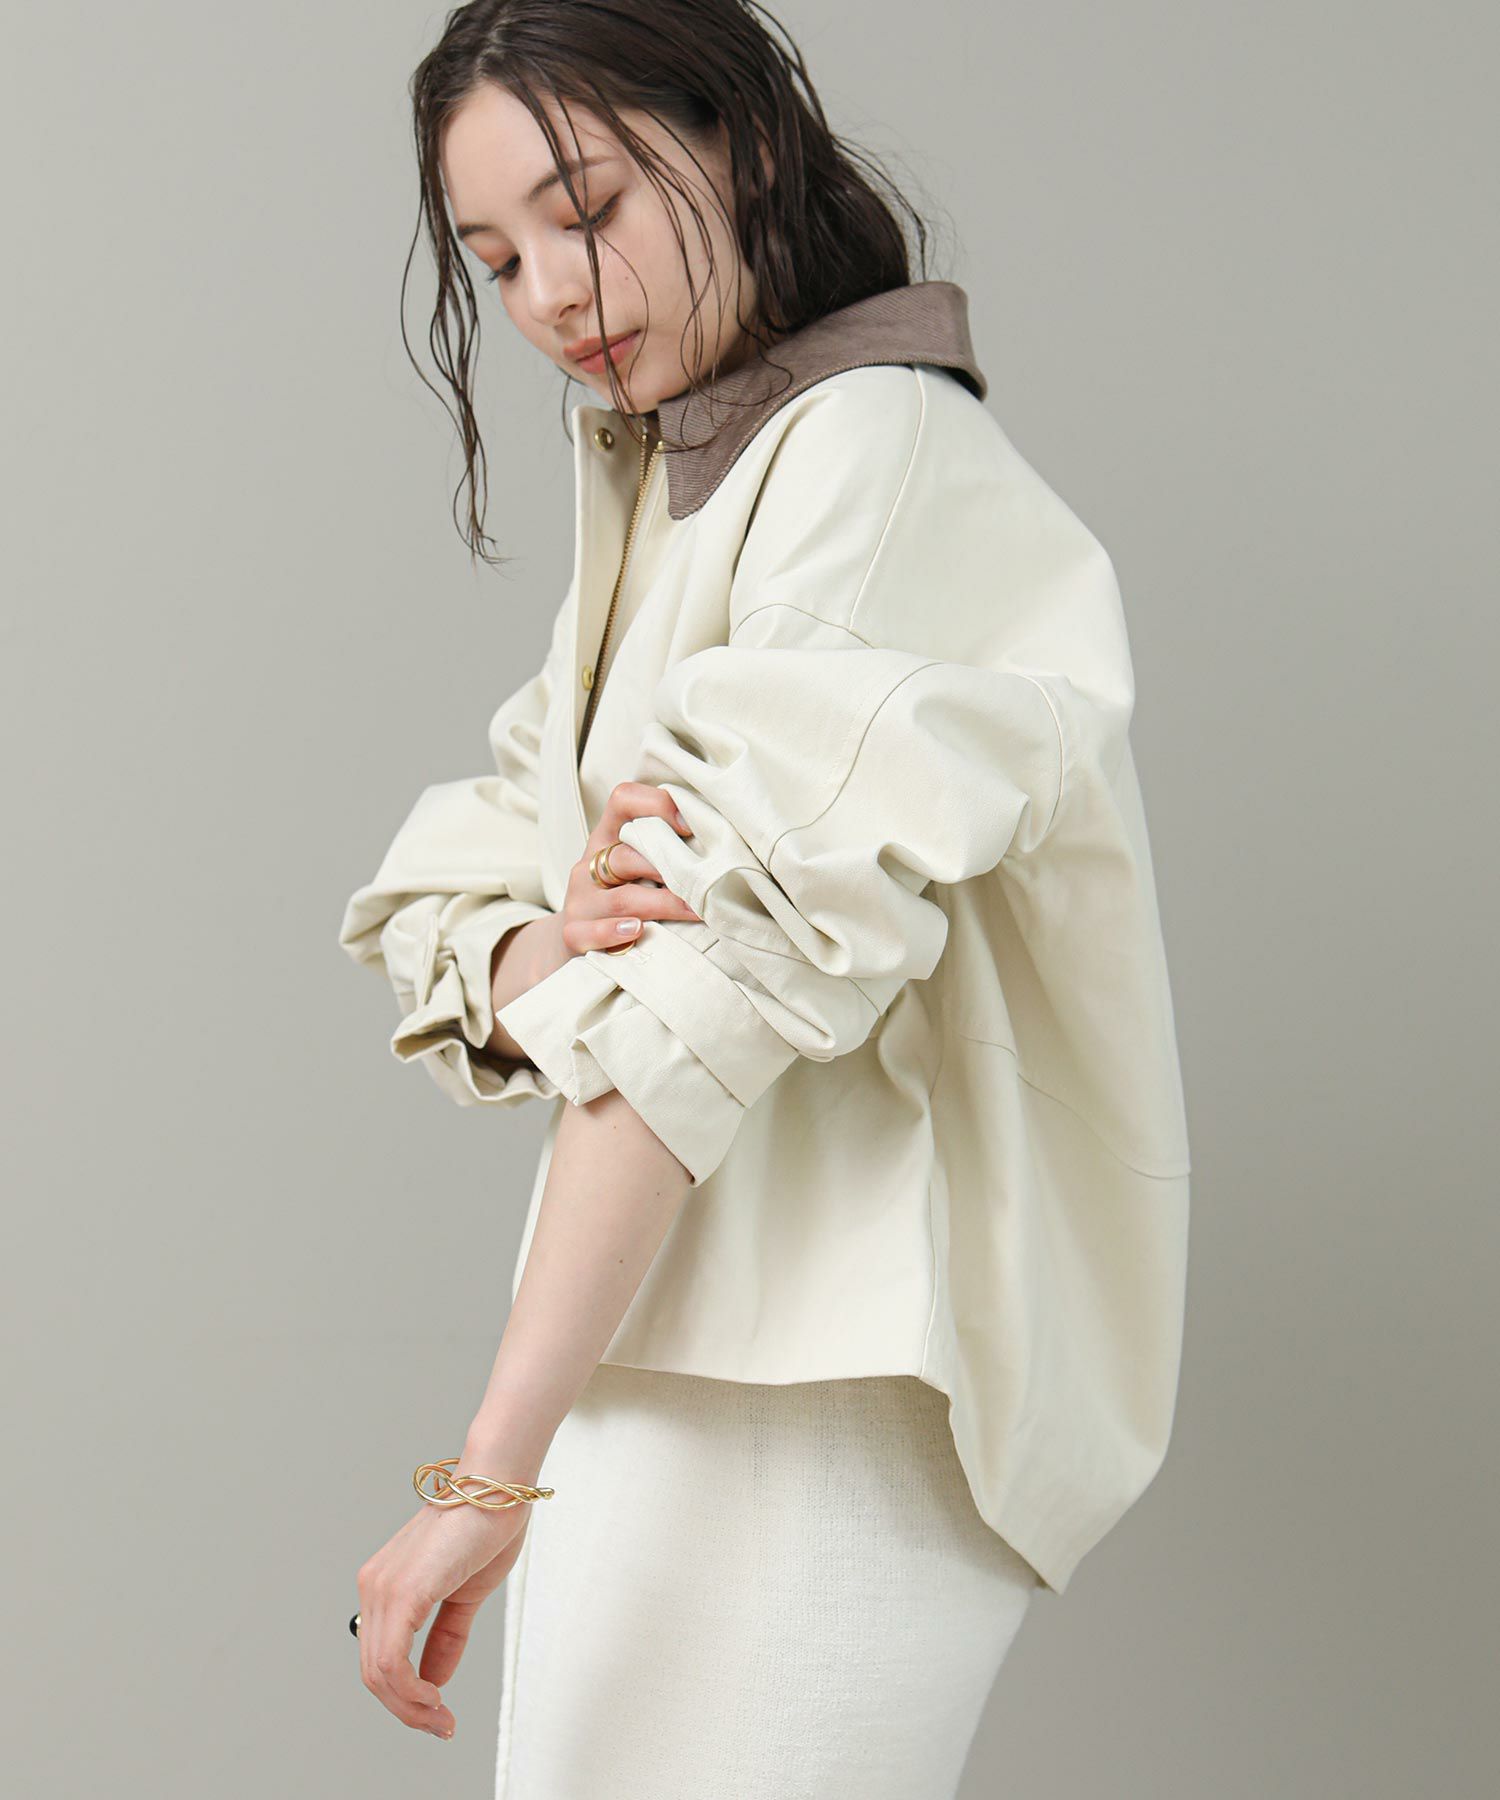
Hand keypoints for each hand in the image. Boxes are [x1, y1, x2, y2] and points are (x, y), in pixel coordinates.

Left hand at [355, 1485, 532, 1740]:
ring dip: (410, 1708)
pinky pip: (391, 1660)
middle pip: (374, 1673)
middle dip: (408, 1711)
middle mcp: (374, 1586)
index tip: (438, 1715)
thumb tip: (434, 1679)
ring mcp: (383, 1587)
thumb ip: (447, 1637)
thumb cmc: (485, 1526)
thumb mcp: (465, 1594)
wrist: (499, 1484)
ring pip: (379, 1673)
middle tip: (441, 1726)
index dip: (405, 1697)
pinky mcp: (402, 1591)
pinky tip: (434, 1697)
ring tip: (441, 1718)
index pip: (380, 1657)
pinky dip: (410, 1691)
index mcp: (385, 1584)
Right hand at [560, 780, 702, 955]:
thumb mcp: (639, 868)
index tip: (691, 824)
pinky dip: (615, 932)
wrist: (576, 939)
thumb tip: (726, 844)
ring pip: (620, 898)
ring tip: (692, 909)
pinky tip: (638, 931)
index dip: (656, 805)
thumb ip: (667, 851)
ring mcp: (580, 900)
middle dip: (665, 865)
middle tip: (702, 879)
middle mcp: (590, 865)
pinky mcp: (573, 933)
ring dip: (661, 904)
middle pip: (624, 855)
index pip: (623, 800)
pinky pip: (591, 932)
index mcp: (608, 838)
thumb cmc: (624, 898)